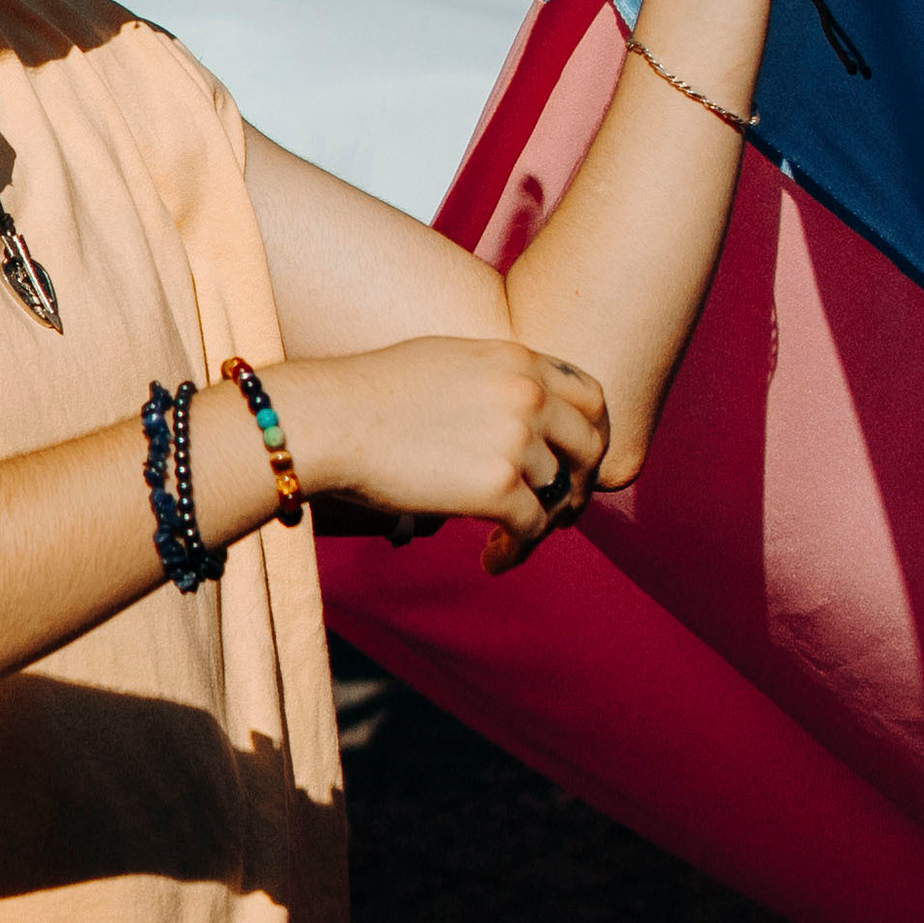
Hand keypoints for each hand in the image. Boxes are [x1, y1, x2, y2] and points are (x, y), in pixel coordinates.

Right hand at [266, 336, 608, 576]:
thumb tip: (520, 412)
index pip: (591, 398)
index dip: (591, 433)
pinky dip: (515, 551)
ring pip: (559, 493)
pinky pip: (531, 529)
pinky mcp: (498, 487)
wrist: (332, 420)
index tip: (575, 460)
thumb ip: (497, 380)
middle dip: (580, 483)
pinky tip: (492, 561)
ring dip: (542, 523)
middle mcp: (529, 396)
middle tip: (560, 509)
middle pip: (590, 447)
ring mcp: (517, 441)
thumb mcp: (449, 361)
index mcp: (519, 360)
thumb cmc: (370, 393)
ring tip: (512, 540)